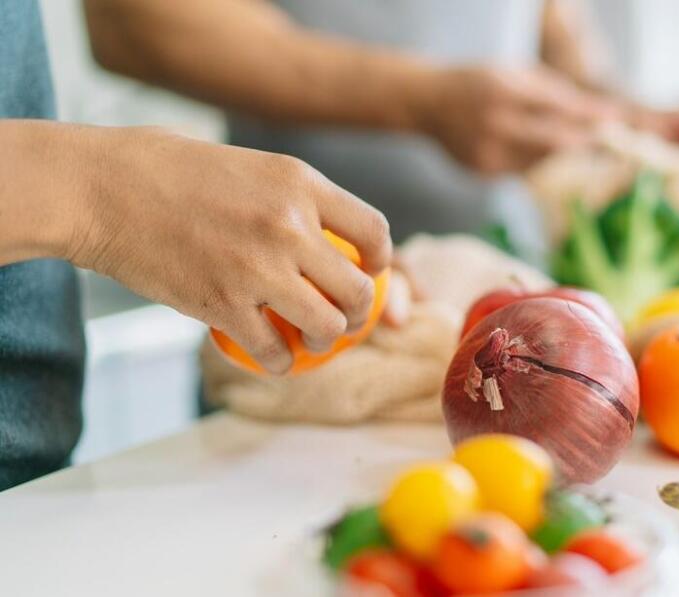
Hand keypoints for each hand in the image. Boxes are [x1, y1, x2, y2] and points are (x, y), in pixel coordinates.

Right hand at [67, 126, 392, 373]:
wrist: (99, 188)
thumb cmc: (165, 169)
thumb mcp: (249, 165)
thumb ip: (293, 199)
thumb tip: (330, 237)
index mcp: (300, 183)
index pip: (374, 231)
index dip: (379, 261)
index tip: (368, 272)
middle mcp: (289, 226)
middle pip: (359, 290)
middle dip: (358, 313)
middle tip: (343, 318)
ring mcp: (258, 269)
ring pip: (327, 327)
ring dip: (323, 340)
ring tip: (310, 338)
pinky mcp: (222, 305)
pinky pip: (274, 351)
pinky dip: (280, 361)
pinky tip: (273, 355)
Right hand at [415, 65, 618, 174]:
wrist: (428, 104)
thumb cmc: (480, 82)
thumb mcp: (515, 74)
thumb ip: (554, 92)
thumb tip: (599, 113)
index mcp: (503, 90)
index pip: (558, 107)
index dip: (589, 117)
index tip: (615, 122)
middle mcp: (494, 123)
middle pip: (553, 142)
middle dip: (585, 143)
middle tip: (609, 144)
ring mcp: (487, 152)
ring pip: (542, 161)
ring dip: (564, 156)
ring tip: (580, 148)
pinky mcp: (484, 172)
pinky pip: (524, 171)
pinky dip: (538, 163)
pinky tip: (536, 153)